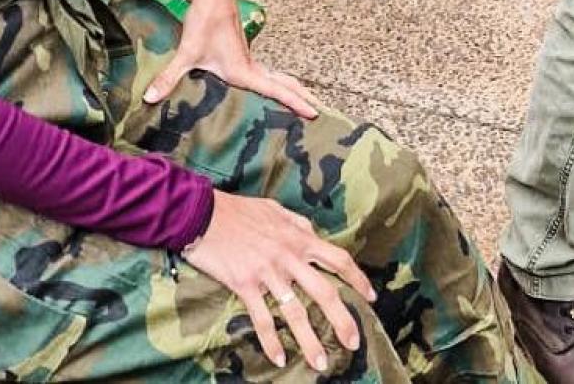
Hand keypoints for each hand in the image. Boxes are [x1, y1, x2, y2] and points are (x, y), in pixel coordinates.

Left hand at [143, 0, 319, 116]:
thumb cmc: (203, 21)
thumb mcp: (186, 51)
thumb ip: (169, 77)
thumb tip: (149, 98)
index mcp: (243, 69)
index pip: (275, 89)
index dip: (294, 102)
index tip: (314, 112)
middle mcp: (251, 66)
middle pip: (284, 84)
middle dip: (302, 98)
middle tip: (321, 113)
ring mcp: (250, 60)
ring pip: (278, 77)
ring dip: (293, 89)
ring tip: (308, 102)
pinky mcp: (244, 56)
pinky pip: (269, 74)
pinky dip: (280, 83)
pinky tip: (277, 88)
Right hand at [183, 190, 375, 370]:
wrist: (203, 213)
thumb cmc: (239, 210)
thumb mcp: (274, 209)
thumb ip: (297, 224)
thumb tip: (313, 233)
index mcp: (298, 237)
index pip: (337, 258)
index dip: (357, 278)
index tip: (370, 296)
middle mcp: (288, 256)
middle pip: (323, 291)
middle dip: (342, 319)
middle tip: (354, 342)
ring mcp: (267, 272)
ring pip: (295, 312)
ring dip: (309, 341)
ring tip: (321, 363)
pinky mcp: (245, 284)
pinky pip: (262, 319)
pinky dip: (271, 341)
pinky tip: (279, 359)